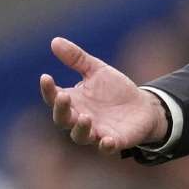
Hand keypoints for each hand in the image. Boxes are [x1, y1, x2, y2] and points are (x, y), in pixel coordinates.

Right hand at [39, 37, 166, 154]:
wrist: (143, 106)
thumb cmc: (115, 90)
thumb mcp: (97, 70)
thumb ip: (76, 59)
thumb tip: (55, 41)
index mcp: (74, 101)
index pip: (54, 97)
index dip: (48, 89)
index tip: (45, 77)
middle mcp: (80, 119)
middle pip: (63, 119)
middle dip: (61, 110)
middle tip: (63, 97)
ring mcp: (96, 132)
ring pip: (80, 136)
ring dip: (81, 128)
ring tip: (85, 117)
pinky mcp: (114, 141)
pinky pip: (106, 147)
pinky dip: (105, 145)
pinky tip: (107, 140)